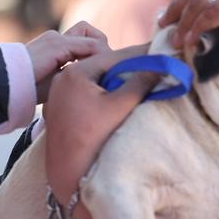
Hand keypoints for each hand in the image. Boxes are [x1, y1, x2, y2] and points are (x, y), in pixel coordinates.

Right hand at [25, 22, 110, 101]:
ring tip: (103, 74)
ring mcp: (57, 39)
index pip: (84, 43)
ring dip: (103, 55)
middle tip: (104, 72)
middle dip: (102, 51)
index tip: (100, 75)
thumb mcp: (52, 84)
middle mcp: (56, 38)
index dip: (96, 56)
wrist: (3, 84)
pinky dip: (100, 57)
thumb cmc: (24, 90)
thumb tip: (89, 85)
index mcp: (53, 47)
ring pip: (95, 38)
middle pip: (92, 34)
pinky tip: (99, 74)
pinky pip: (92, 45)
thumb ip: (69, 79)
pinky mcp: (59, 44)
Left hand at [42, 44, 155, 202]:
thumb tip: (160, 65)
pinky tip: (118, 96)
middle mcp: (62, 78)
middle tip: (152, 63)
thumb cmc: (92, 137)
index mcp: (75, 72)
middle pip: (103, 66)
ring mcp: (58, 93)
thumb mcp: (120, 106)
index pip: (114, 56)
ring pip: (94, 79)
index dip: (139, 54)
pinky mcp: (59, 108)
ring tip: (139, 79)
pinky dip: (102, 92)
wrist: (66, 170)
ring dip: (115, 79)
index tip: (159, 48)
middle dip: (128, 66)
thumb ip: (140, 82)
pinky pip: (85, 92)